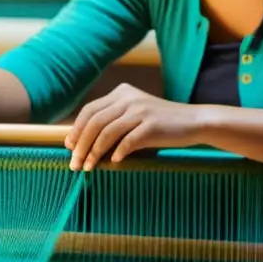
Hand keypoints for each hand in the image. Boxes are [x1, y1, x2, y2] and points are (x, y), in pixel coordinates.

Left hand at [64, 83, 206, 170]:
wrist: (193, 121)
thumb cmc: (160, 123)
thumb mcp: (135, 114)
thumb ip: (113, 121)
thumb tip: (83, 143)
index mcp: (121, 93)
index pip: (89, 110)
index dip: (76, 129)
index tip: (69, 147)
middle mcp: (128, 98)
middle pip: (94, 122)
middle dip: (81, 145)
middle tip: (74, 164)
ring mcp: (140, 110)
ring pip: (106, 132)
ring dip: (94, 153)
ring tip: (88, 168)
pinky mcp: (152, 125)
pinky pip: (127, 141)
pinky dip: (118, 153)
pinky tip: (113, 162)